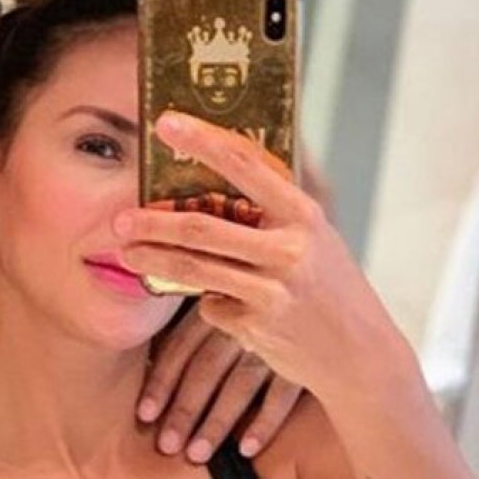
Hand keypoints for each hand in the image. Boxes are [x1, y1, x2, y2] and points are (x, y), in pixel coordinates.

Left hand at [117, 112, 415, 405]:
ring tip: (125, 253)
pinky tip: (224, 306)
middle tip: (117, 219)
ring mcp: (274, 290)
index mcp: (303, 214)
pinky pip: (211, 307)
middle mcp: (291, 249)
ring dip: (152, 260)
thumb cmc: (329, 287)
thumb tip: (204, 183)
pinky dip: (209, 304)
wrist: (361, 356)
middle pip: (201, 226)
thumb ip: (269, 214)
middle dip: (152, 221)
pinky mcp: (259, 327)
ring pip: (193, 269)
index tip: (164, 122)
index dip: (202, 140)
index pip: (245, 164)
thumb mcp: (312, 239)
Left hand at [138, 302, 302, 462]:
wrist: (315, 283)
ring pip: (240, 385)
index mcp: (215, 304)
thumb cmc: (256, 295)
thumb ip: (192, 315)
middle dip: (184, 410)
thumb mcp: (222, 293)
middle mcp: (241, 322)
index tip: (144, 415)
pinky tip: (246, 448)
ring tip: (197, 454)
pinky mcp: (304, 359)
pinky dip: (265, 422)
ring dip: (217, 422)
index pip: (181, 346)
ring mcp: (274, 341)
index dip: (161, 382)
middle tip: (166, 445)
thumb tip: (149, 354)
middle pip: (206, 369)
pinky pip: (282, 394)